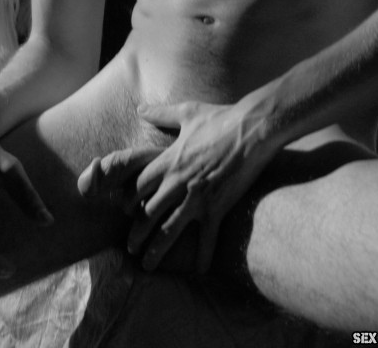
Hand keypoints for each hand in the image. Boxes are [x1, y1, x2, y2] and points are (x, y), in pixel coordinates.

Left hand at [78, 100, 270, 273]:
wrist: (252, 129)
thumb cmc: (220, 118)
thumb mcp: (187, 112)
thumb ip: (161, 113)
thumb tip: (141, 107)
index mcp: (169, 161)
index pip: (138, 187)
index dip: (129, 201)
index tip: (126, 211)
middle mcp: (178, 182)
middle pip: (148, 213)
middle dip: (136, 232)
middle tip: (130, 246)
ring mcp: (197, 198)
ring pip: (169, 230)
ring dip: (156, 249)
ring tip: (146, 264)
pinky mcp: (218, 207)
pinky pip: (207, 238)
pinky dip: (202, 256)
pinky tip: (198, 270)